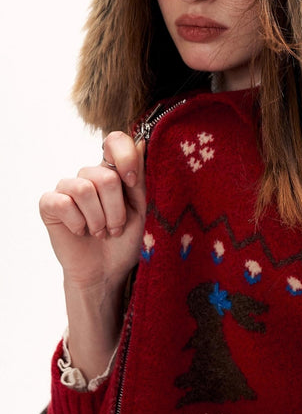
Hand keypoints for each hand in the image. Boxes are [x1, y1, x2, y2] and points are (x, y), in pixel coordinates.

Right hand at [39, 131, 145, 290]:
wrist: (105, 272)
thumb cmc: (125, 241)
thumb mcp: (141, 209)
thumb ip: (140, 178)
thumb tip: (141, 143)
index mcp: (113, 172)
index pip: (115, 141)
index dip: (125, 158)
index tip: (132, 183)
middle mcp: (89, 176)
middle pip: (105, 176)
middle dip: (116, 210)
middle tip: (116, 228)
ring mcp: (67, 188)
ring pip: (84, 189)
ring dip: (98, 219)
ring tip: (100, 233)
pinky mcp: (50, 204)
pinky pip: (63, 202)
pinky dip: (77, 223)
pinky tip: (81, 232)